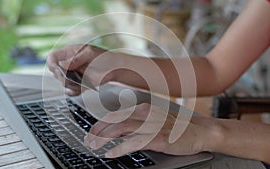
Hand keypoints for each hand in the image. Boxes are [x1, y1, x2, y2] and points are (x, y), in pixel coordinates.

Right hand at [47, 44, 116, 94]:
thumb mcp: (90, 53)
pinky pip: (70, 90)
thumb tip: (62, 64)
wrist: (115, 69)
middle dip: (60, 76)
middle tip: (68, 77)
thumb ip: (76, 59)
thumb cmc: (105, 58)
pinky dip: (72, 91)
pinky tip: (76, 89)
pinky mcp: (78, 84)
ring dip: (67, 84)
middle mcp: (70, 64)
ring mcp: (73, 74)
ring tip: (76, 83)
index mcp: (70, 52)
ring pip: (62, 82)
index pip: (53, 57)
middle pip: (55, 71)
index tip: (57, 69)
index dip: (52, 63)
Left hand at [84, 103, 219, 157]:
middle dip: (98, 131)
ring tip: (94, 147)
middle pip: (114, 121)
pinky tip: (111, 153)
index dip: (101, 123)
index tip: (91, 131)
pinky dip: (120, 148)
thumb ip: (138, 121)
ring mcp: (151, 125)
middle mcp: (145, 114)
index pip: (116, 114)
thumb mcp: (155, 119)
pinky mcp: (158, 137)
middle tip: (88, 141)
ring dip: (104, 139)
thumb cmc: (177, 127)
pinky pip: (134, 143)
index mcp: (143, 108)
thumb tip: (120, 128)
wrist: (200, 131)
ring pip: (121, 129)